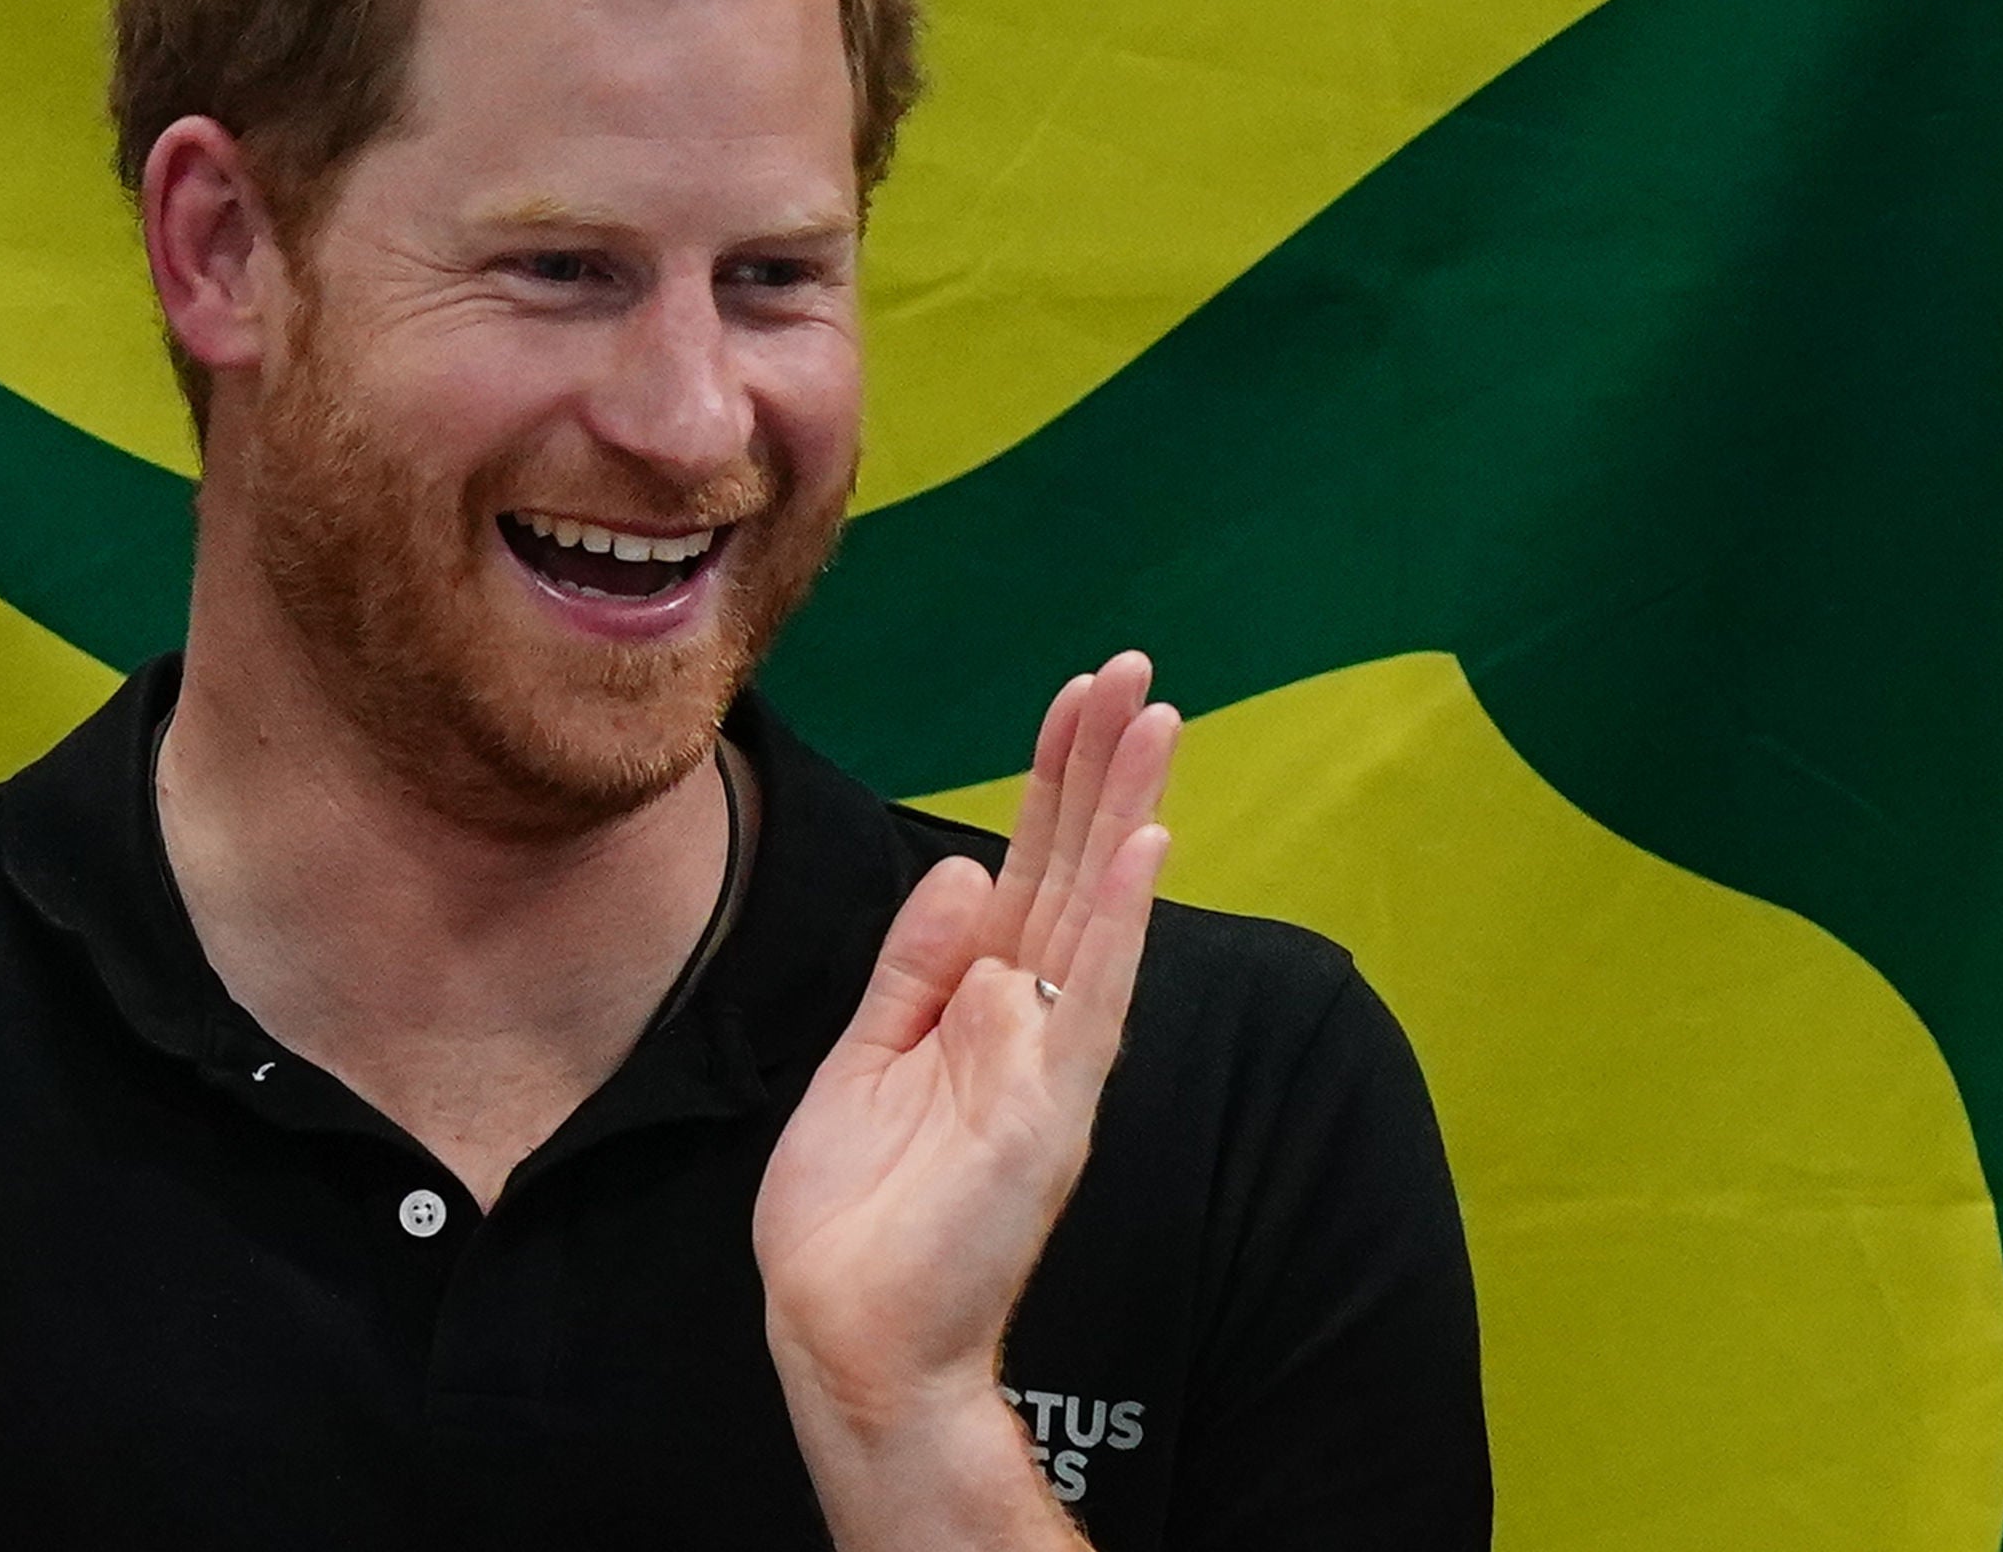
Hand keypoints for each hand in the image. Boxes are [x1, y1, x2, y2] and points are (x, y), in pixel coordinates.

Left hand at [754, 654, 1174, 1534]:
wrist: (846, 1331)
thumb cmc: (857, 1213)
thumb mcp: (866, 1056)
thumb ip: (915, 967)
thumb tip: (966, 865)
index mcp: (981, 1004)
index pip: (1028, 866)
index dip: (1051, 780)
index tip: (1076, 695)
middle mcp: (1028, 1022)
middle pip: (1071, 869)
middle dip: (1100, 768)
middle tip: (1135, 670)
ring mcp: (1044, 1065)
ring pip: (1094, 914)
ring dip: (1126, 816)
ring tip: (1156, 723)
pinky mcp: (1043, 1114)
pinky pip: (1088, 1004)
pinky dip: (1115, 927)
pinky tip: (1143, 855)